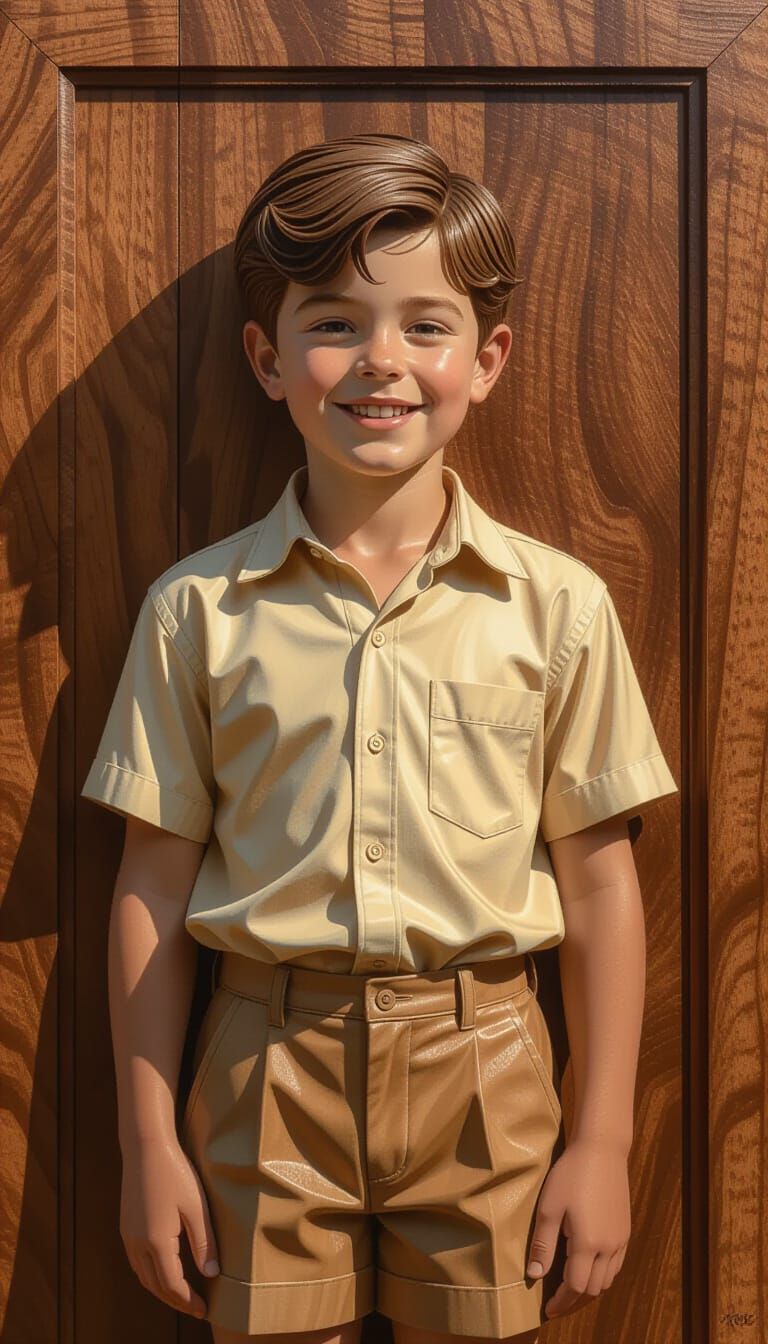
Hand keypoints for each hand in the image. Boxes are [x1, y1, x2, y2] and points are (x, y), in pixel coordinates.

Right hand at [119, 1134, 219, 1319]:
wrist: (145, 1147)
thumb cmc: (175, 1173)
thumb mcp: (196, 1207)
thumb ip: (204, 1243)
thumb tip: (211, 1274)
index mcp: (157, 1242)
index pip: (172, 1284)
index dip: (188, 1300)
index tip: (204, 1310)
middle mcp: (138, 1244)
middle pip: (155, 1285)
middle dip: (175, 1300)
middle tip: (195, 1308)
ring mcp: (128, 1236)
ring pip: (143, 1276)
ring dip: (161, 1289)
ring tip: (181, 1294)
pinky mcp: (126, 1226)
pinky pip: (137, 1262)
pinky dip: (150, 1274)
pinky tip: (163, 1271)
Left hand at [526, 1138, 630, 1319]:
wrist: (602, 1150)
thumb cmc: (570, 1175)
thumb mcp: (549, 1208)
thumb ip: (543, 1245)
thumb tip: (535, 1276)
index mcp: (588, 1243)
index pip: (575, 1286)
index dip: (561, 1301)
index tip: (548, 1308)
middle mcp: (609, 1247)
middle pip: (593, 1288)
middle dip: (574, 1299)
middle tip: (556, 1300)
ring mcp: (621, 1239)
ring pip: (607, 1279)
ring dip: (589, 1288)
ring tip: (570, 1285)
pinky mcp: (625, 1230)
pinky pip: (616, 1265)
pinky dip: (602, 1274)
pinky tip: (588, 1266)